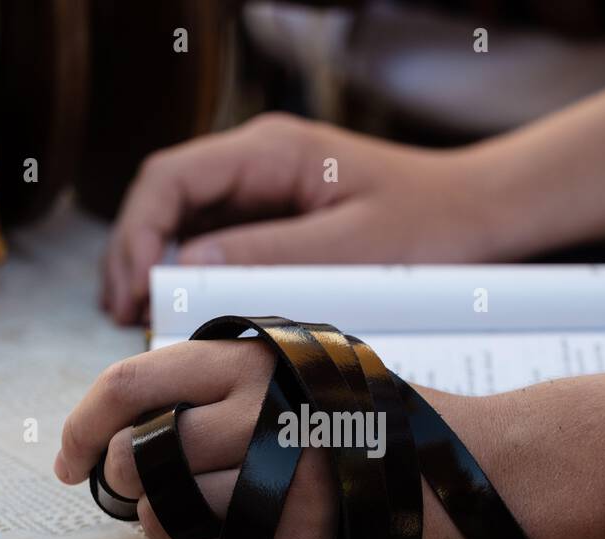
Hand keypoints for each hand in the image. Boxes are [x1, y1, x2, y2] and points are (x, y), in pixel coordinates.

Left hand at [53, 338, 563, 538]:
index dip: (80, 425)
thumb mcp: (312, 372)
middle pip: (137, 460)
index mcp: (255, 362)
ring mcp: (279, 484)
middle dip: (129, 489)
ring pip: (162, 518)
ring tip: (204, 529)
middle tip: (149, 501)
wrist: (487, 474)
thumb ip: (233, 381)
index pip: (129, 383)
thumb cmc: (391, 426)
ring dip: (164, 533)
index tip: (68, 459)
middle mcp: (259, 416)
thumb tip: (141, 419)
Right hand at [102, 112, 499, 324]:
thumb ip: (271, 256)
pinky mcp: (276, 217)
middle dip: (134, 255)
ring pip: (182, 221)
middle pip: (164, 199)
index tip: (134, 291)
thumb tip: (188, 270)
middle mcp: (257, 161)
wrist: (481, 213)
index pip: (171, 178)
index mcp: (272, 151)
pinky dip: (190, 275)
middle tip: (124, 317)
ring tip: (141, 321)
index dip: (138, 234)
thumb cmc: (432, 224)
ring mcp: (264, 188)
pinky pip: (215, 241)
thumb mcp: (354, 249)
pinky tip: (185, 313)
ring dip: (156, 268)